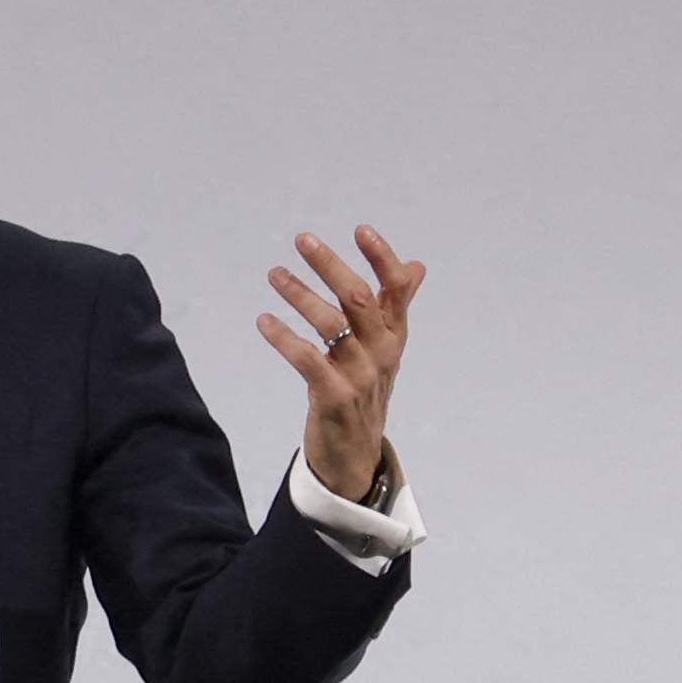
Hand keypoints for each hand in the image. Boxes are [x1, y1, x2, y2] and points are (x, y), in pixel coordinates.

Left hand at [257, 226, 428, 506]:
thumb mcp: (386, 348)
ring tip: (275, 274)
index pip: (396, 290)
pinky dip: (283, 337)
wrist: (356, 454)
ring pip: (330, 325)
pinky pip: (307, 359)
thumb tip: (417, 266)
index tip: (361, 229)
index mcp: (395, 335)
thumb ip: (396, 306)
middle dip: (330, 265)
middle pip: (358, 299)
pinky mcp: (334, 397)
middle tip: (302, 239)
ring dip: (299, 294)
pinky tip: (264, 321)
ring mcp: (360, 376)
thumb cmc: (367, 390)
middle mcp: (382, 352)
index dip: (382, 258)